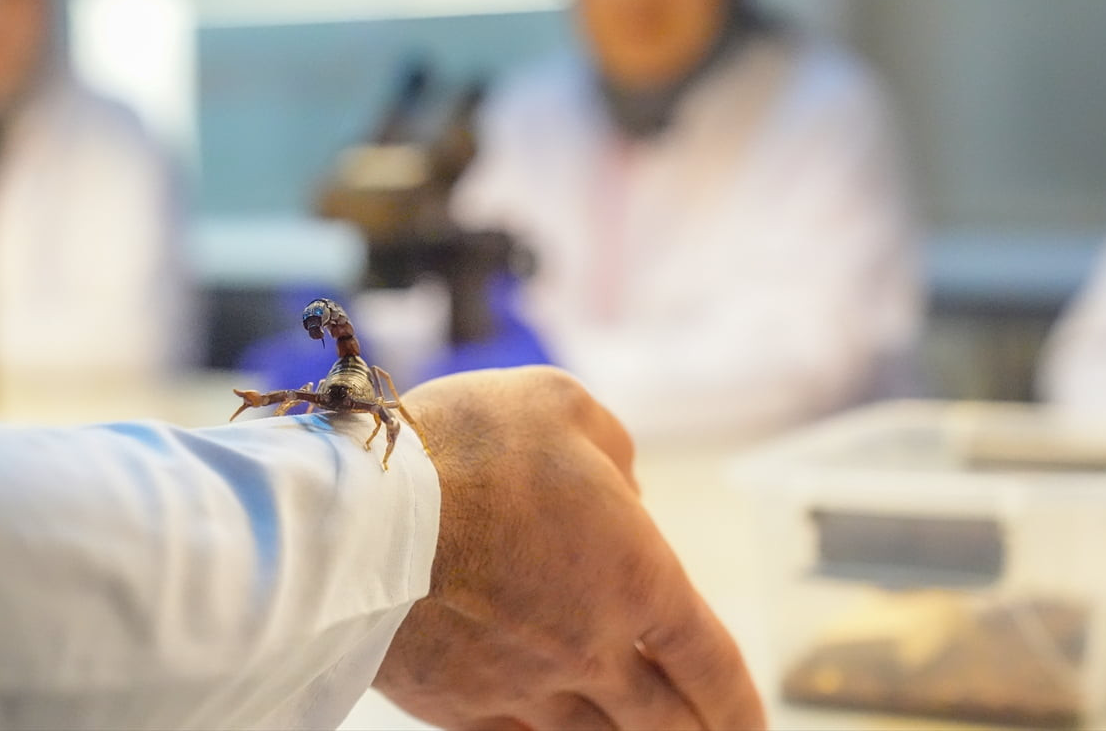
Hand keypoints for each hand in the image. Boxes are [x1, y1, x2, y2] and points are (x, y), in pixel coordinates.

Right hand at [374, 366, 764, 730]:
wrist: (356, 512)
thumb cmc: (467, 447)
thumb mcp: (564, 406)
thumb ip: (614, 454)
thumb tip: (625, 497)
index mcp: (635, 577)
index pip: (710, 663)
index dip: (740, 704)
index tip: (749, 727)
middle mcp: (588, 647)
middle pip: (660, 721)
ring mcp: (520, 685)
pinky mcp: (456, 703)